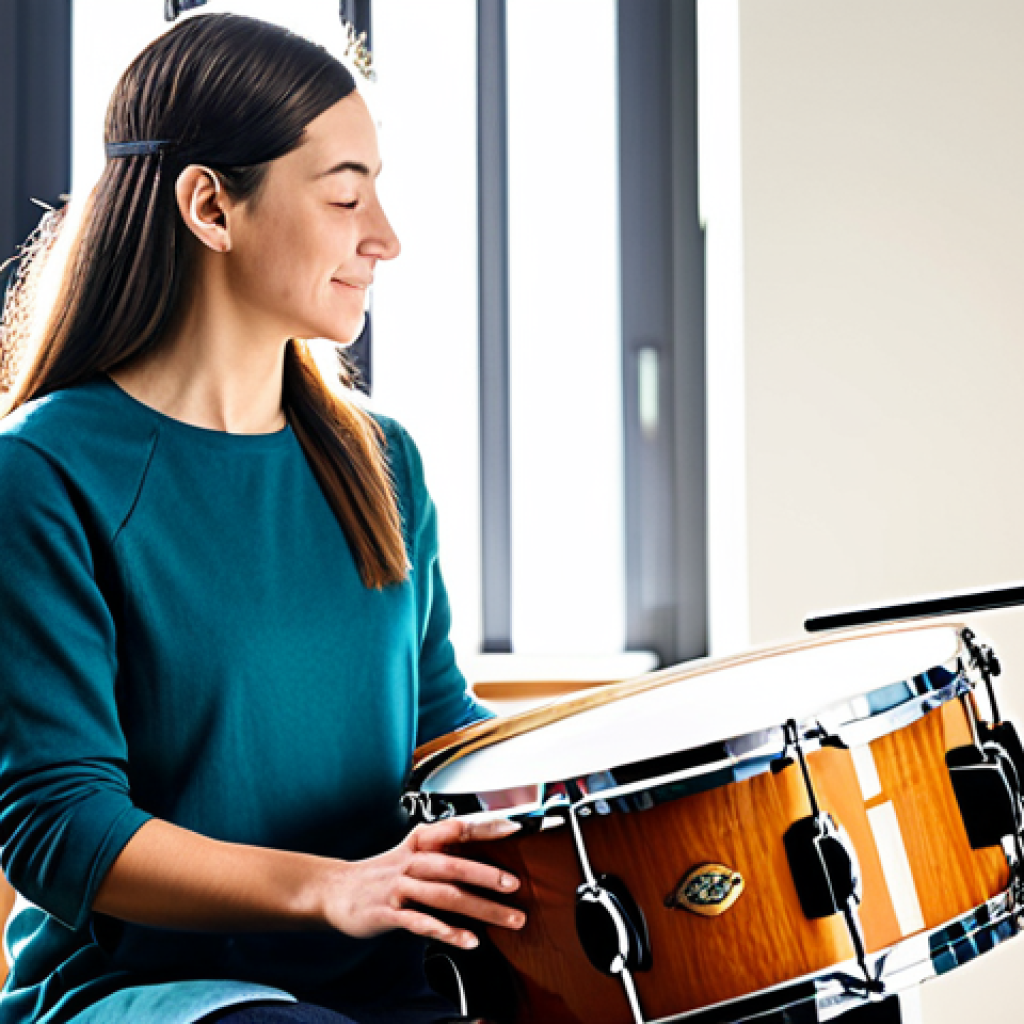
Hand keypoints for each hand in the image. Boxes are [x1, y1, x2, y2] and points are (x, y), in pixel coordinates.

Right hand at [320, 818, 525, 949]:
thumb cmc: (383, 872)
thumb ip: (443, 850)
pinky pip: (421, 922)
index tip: (512, 828)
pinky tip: (468, 940)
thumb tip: (484, 850)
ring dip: (480, 908)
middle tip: (515, 884)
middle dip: (487, 875)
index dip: (484, 827)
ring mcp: (399, 887)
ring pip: (444, 896)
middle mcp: (411, 861)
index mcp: (420, 842)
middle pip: (453, 865)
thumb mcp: (411, 852)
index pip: (456, 828)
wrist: (335, 890)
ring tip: (507, 918)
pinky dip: (447, 932)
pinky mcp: (388, 913)